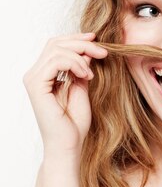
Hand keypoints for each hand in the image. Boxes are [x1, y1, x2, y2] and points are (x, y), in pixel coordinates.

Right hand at [23, 32, 107, 154]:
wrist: (69, 146)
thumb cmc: (75, 125)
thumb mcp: (82, 90)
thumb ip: (81, 70)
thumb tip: (87, 51)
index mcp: (44, 74)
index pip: (56, 46)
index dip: (77, 40)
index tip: (97, 42)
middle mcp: (35, 74)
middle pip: (55, 43)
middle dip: (81, 44)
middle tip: (103, 51)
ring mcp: (34, 79)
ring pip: (56, 49)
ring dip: (80, 56)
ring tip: (92, 74)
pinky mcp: (36, 85)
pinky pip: (55, 61)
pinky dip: (74, 64)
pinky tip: (87, 77)